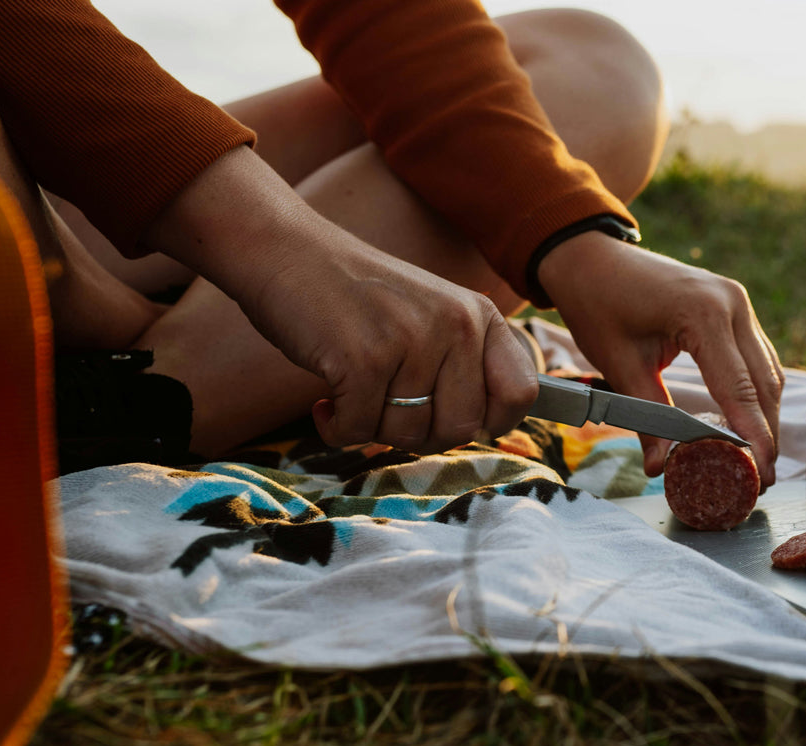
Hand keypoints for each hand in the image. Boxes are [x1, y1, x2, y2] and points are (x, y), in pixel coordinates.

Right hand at [265, 245, 537, 453]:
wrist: (284, 251)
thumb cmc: (355, 298)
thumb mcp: (430, 315)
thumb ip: (462, 363)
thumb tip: (486, 429)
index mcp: (479, 316)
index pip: (521, 393)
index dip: (493, 423)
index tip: (452, 420)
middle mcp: (456, 325)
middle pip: (463, 428)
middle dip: (422, 434)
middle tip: (387, 409)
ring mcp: (412, 340)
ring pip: (410, 434)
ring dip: (374, 428)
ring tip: (354, 392)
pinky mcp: (364, 359)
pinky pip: (360, 430)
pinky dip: (337, 427)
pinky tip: (325, 400)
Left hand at [538, 233, 782, 484]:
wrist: (592, 256)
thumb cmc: (600, 304)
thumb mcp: (619, 364)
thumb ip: (647, 417)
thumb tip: (658, 468)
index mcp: (704, 313)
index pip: (738, 389)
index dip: (753, 436)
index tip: (762, 475)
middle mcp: (732, 303)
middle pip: (764, 382)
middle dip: (765, 433)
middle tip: (763, 479)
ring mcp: (738, 301)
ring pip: (767, 370)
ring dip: (765, 414)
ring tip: (759, 459)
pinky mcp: (734, 306)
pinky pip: (756, 356)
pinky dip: (756, 391)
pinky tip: (750, 421)